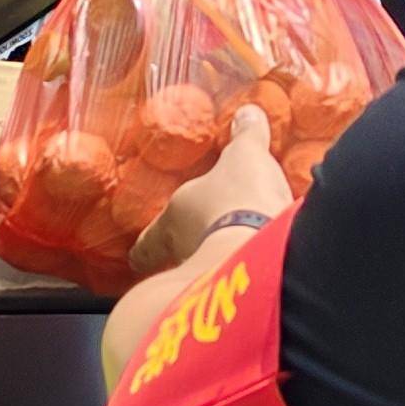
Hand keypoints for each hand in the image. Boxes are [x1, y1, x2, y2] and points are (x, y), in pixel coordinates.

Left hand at [128, 106, 287, 278]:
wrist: (269, 252)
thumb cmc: (239, 199)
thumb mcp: (246, 155)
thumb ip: (246, 136)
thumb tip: (248, 113)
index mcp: (173, 219)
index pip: (149, 239)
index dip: (143, 247)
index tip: (135, 257)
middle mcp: (184, 252)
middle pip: (178, 256)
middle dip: (187, 250)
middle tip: (197, 245)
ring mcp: (211, 277)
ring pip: (206, 271)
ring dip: (217, 263)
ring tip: (235, 254)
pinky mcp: (243, 292)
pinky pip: (240, 281)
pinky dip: (247, 273)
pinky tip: (262, 267)